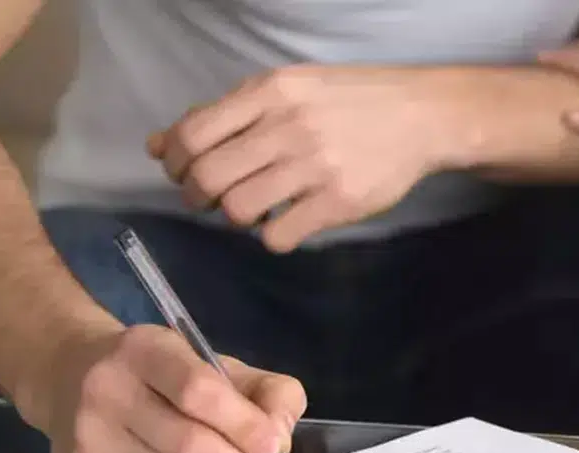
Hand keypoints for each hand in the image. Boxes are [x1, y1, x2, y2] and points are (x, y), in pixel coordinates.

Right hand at [44, 324, 305, 452]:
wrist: (67, 375)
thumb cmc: (163, 372)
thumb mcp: (215, 363)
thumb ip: (266, 392)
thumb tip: (280, 441)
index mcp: (147, 349)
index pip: (200, 391)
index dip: (244, 424)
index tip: (270, 445)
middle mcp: (107, 390)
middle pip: (190, 446)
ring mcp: (88, 435)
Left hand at [150, 65, 444, 251]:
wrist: (419, 116)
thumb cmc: (346, 102)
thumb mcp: (285, 90)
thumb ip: (225, 114)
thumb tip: (159, 145)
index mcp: (269, 93)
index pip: (193, 134)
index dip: (176, 162)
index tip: (184, 173)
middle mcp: (287, 127)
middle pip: (208, 177)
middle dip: (197, 197)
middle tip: (211, 200)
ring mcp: (315, 166)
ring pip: (238, 209)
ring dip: (234, 217)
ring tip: (252, 210)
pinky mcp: (339, 201)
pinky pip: (278, 235)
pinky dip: (271, 236)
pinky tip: (285, 222)